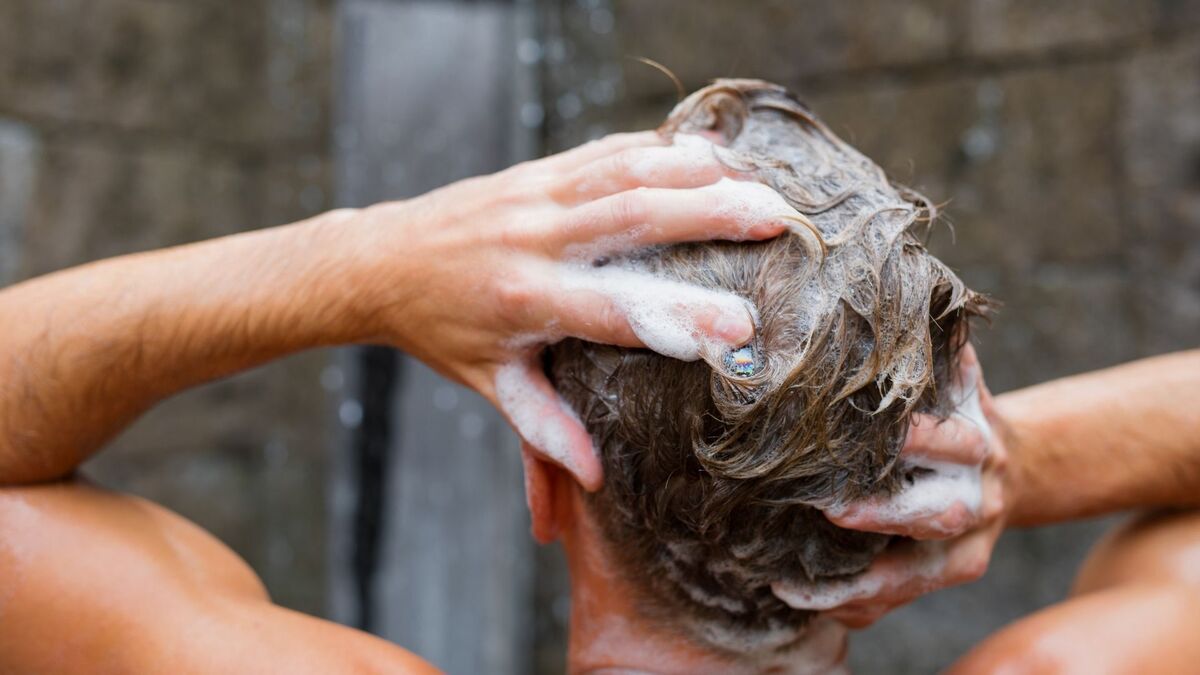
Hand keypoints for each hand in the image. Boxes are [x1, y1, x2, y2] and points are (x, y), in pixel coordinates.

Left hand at [347, 132, 801, 488]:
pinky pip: (603, 151)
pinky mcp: (534, 171)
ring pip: (625, 172)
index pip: (618, 311)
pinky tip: (703, 150)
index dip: (682, 317)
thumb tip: (596, 485)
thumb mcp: (488, 385)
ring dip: (696, 172)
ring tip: (759, 178)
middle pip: (635, 218)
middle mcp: (534, 239)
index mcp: (527, 301)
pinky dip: (656, 147)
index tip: (744, 327)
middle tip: (781, 218)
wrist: (377, 263)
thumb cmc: (438, 332)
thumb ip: (543, 431)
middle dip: (712, 215)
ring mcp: (535, 196)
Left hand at [779, 344, 1012, 626]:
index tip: (875, 436)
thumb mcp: (952, 374)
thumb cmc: (955, 411)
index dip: (918, 440)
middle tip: (829, 510)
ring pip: (921, 573)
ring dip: (860, 584)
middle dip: (886, 514)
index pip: (951, 440)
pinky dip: (862, 606)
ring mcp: (972, 541)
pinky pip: (907, 599)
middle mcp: (979, 492)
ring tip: (792, 589)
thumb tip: (893, 285)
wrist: (1012, 465)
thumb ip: (926, 347)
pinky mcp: (956, 573)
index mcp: (977, 437)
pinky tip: (810, 604)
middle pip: (940, 513)